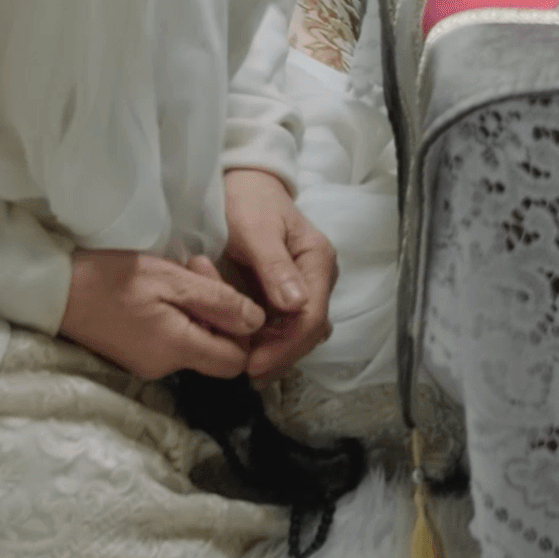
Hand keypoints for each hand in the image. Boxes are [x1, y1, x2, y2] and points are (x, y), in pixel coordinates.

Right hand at [59, 250, 263, 380]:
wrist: (55, 289)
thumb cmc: (114, 278)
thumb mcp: (173, 280)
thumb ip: (219, 302)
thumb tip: (257, 322)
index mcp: (177, 350)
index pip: (235, 362)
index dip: (244, 333)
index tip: (229, 296)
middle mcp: (164, 367)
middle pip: (216, 351)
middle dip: (220, 312)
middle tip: (201, 268)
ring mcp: (146, 365)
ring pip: (195, 342)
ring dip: (199, 308)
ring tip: (183, 270)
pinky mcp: (134, 356)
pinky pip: (173, 340)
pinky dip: (178, 315)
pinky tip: (165, 286)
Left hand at [221, 169, 337, 381]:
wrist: (241, 184)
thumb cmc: (246, 201)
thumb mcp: (255, 229)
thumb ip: (274, 266)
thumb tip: (296, 305)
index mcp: (318, 261)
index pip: (312, 316)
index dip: (286, 346)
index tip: (252, 364)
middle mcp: (317, 278)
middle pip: (309, 331)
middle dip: (280, 355)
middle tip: (245, 373)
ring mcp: (304, 287)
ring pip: (298, 333)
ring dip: (274, 352)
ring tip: (242, 365)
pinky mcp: (287, 293)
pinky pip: (283, 325)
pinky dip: (266, 341)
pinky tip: (244, 349)